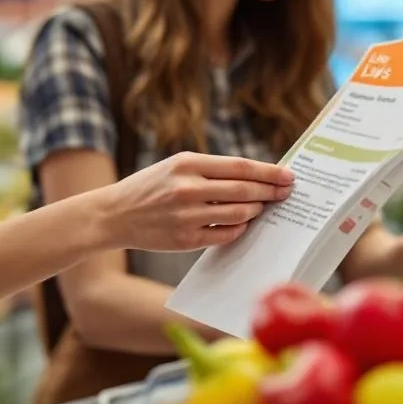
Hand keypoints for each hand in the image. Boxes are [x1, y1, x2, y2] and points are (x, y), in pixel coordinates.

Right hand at [100, 152, 293, 251]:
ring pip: (239, 214)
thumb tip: (254, 175)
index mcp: (188, 164)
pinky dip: (239, 228)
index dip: (269, 172)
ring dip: (257, 210)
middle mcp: (188, 188)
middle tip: (286, 193)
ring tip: (262, 207)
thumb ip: (210, 170)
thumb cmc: (150, 187)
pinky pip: (226, 234)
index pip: (241, 167)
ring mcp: (187, 215)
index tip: (288, 175)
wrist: (113, 214)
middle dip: (271, 192)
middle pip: (245, 190)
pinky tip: (243, 223)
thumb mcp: (176, 167)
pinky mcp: (186, 239)